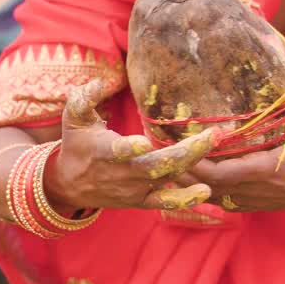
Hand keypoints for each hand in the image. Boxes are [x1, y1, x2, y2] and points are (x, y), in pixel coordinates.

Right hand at [43, 79, 216, 211]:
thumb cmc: (76, 145)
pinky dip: (184, 200)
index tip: (145, 141)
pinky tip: (205, 191)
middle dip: (185, 152)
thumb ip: (85, 97)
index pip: (116, 152)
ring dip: (193, 165)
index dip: (130, 148)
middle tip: (211, 134)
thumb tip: (103, 81)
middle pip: (155, 165)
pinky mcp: (140, 200)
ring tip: (214, 145)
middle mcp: (121, 173)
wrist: (69, 186)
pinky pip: (164, 202)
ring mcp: (133, 189)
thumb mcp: (73, 117)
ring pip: (166, 179)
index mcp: (102, 152)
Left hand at [181, 71, 284, 218]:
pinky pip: (224, 201)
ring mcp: (255, 200)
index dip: (196, 162)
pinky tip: (200, 178)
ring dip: (193, 182)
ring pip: (212, 196)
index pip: (217, 173)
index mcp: (264, 171)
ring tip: (174, 163)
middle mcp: (254, 190)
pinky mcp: (259, 204)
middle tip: (165, 152)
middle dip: (183, 171)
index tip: (180, 144)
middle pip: (206, 186)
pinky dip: (209, 191)